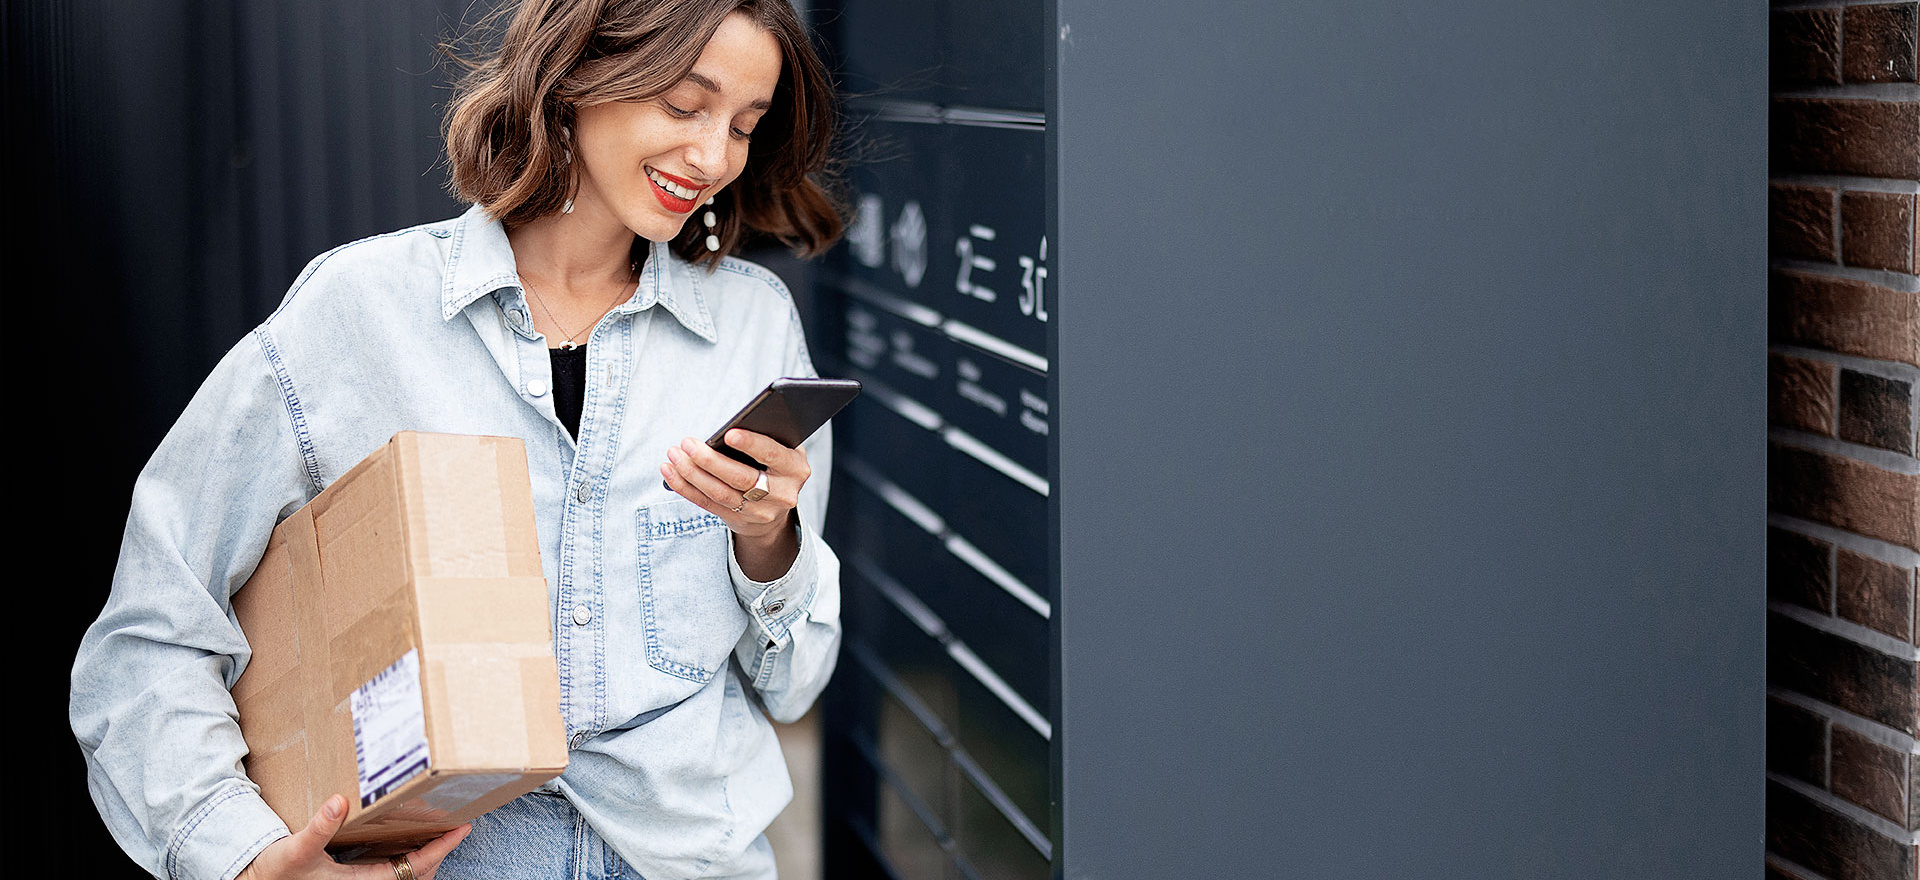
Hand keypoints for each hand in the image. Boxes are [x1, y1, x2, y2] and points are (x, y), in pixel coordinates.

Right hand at [237, 795, 469, 879]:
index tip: (463, 828)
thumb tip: (340, 801)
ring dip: (425, 857)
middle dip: (440, 851)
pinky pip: (391, 871)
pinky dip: (408, 858)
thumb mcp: (296, 849)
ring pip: (406, 875)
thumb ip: (318, 828)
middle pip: (417, 874)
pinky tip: (407, 840)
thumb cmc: (275, 872)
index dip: (441, 848)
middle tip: (458, 826)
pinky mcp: (353, 879)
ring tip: (441, 832)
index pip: (414, 867)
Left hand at [661, 430, 807, 579]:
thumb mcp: (782, 449)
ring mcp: (761, 511)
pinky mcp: (739, 520)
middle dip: (710, 460)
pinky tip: (670, 472)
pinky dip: (686, 488)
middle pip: (741, 477)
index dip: (751, 444)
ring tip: (674, 455)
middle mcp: (782, 493)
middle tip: (687, 443)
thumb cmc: (774, 464)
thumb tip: (730, 427)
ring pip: (720, 493)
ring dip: (692, 473)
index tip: (728, 433)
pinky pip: (708, 504)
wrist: (777, 506)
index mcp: (795, 468)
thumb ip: (766, 438)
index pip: (772, 454)